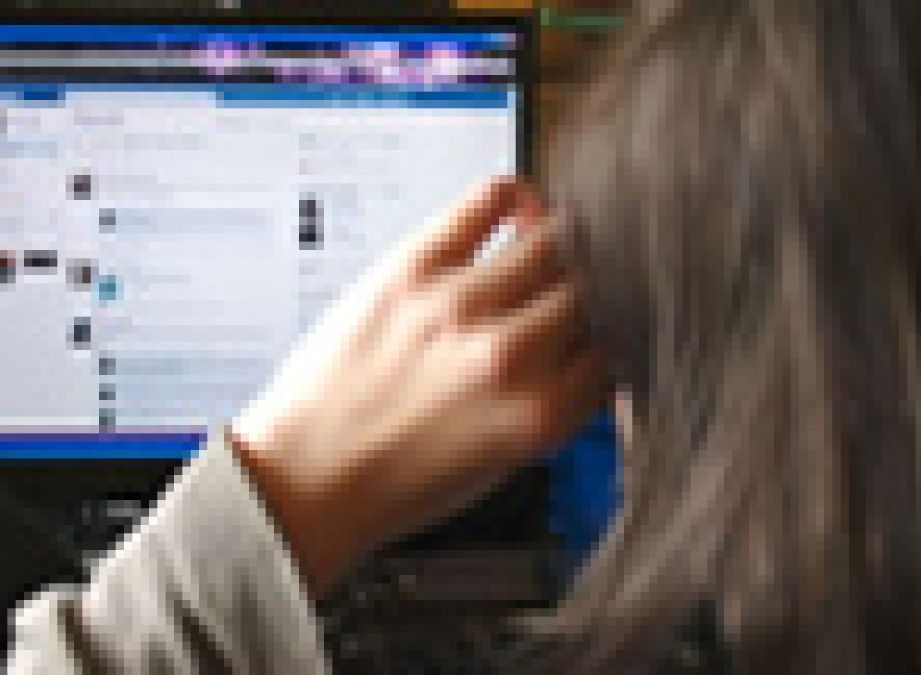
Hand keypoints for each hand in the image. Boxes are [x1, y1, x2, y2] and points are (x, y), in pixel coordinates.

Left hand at [229, 177, 609, 593]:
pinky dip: (517, 197)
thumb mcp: (501, 465)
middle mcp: (509, 357)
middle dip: (587, 292)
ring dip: (562, 245)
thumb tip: (585, 352)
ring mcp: (460, 306)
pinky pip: (491, 199)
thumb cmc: (394, 482)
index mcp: (540, 415)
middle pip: (590, 291)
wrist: (308, 478)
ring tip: (549, 252)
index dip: (607, 336)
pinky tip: (517, 213)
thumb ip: (554, 407)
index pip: (613, 348)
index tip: (597, 328)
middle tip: (573, 290)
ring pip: (556, 242)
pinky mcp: (413, 268)